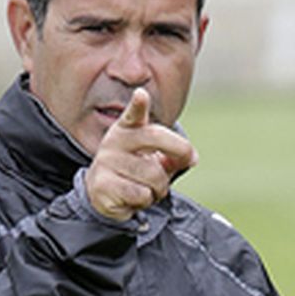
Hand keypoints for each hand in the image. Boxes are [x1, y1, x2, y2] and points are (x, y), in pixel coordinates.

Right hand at [83, 88, 197, 220]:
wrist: (104, 192)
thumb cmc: (136, 170)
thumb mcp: (158, 157)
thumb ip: (176, 153)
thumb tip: (191, 158)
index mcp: (128, 128)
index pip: (134, 114)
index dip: (138, 104)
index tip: (141, 94)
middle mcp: (114, 141)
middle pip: (155, 138)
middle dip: (179, 149)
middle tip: (189, 159)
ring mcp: (106, 162)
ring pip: (154, 175)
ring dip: (160, 188)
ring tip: (148, 187)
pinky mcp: (103, 185)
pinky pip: (141, 195)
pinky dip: (146, 201)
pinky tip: (134, 198)